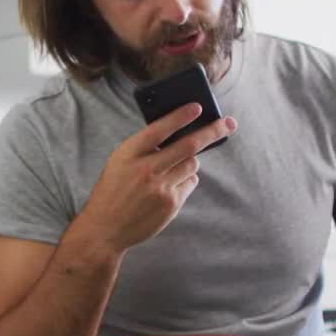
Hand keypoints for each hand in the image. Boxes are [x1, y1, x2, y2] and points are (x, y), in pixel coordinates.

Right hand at [76, 103, 236, 254]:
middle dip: (212, 132)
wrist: (106, 228)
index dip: (179, 117)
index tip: (197, 107)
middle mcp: (146, 169)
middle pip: (188, 145)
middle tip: (229, 124)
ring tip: (171, 168)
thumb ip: (144, 148)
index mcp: (129, 154)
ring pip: (192, 164)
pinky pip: (190, 182)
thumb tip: (177, 132)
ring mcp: (161, 188)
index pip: (159, 130)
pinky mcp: (171, 204)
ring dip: (190, 160)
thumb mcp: (120, 162)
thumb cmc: (113, 190)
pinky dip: (185, 179)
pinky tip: (168, 186)